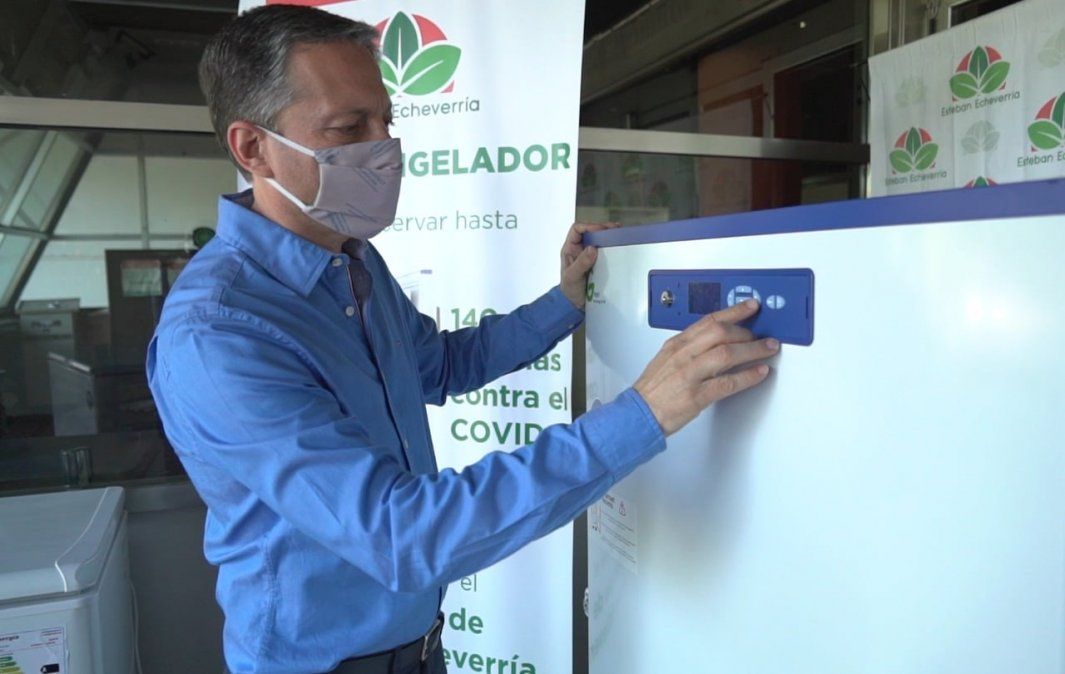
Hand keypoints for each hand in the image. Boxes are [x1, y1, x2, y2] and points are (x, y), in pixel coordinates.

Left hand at [560, 221, 619, 309]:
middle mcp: (580, 249)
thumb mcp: (572, 277)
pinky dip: (613, 247)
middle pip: (590, 232)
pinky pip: (605, 251)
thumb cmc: (570, 289)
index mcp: (570, 248)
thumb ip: (581, 263)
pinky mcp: (598, 262)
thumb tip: (592, 248)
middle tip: (617, 229)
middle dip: (603, 228)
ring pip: (599, 240)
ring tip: (622, 235)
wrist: (576, 304)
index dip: (589, 226)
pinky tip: (621, 247)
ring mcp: (589, 255)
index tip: (602, 230)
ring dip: (609, 236)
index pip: (577, 229)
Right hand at [634, 300, 777, 435]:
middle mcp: (683, 355)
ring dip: (753, 350)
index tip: (750, 306)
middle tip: (763, 336)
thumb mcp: (667, 360)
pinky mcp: (696, 396)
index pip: (709, 320)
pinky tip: (759, 373)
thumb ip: (690, 348)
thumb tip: (717, 341)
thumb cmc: (653, 390)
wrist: (638, 414)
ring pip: (727, 354)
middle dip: (747, 332)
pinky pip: (728, 382)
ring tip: (768, 349)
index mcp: (677, 344)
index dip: (733, 311)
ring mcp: (689, 374)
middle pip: (720, 332)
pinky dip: (748, 376)